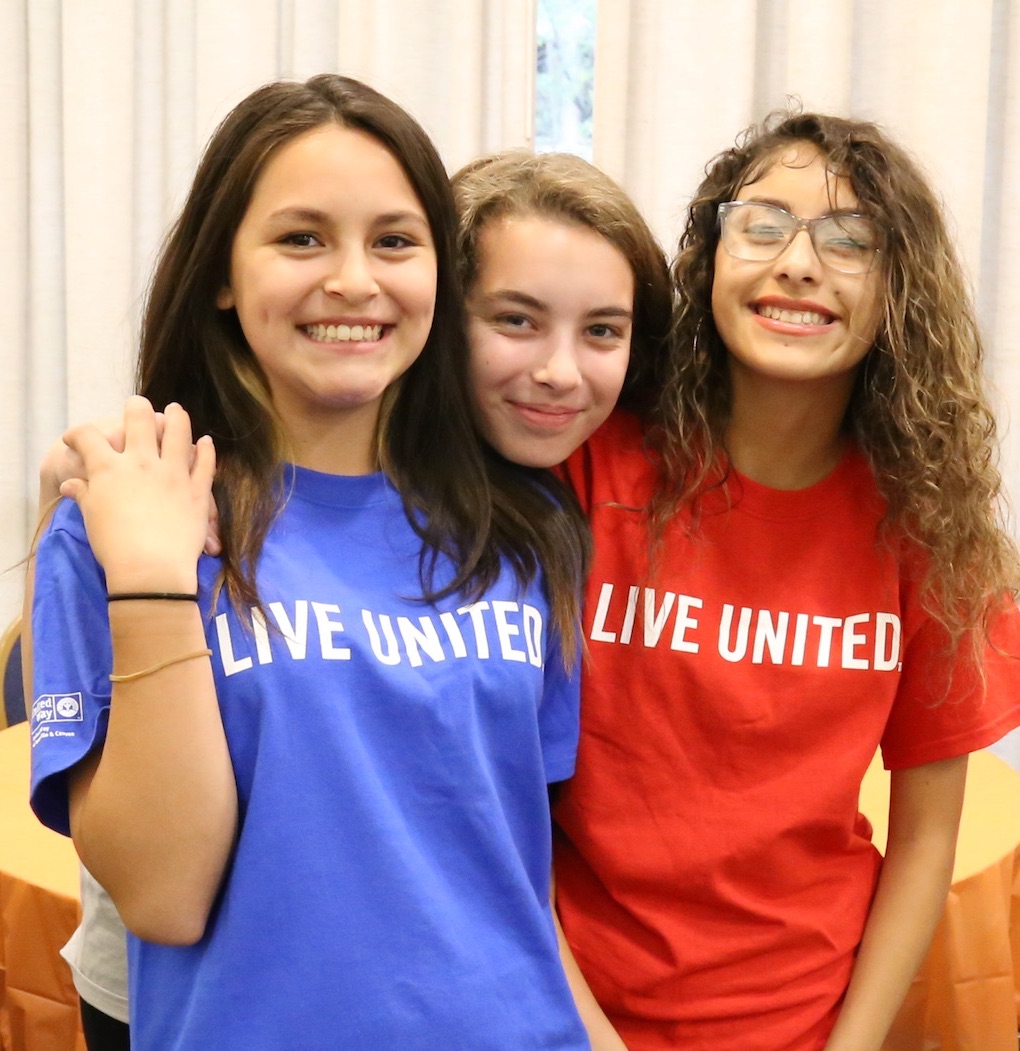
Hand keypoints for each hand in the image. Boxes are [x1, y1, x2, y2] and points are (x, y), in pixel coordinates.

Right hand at [61, 397, 216, 590]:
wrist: (151, 569)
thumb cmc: (114, 546)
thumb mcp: (92, 518)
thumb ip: (83, 496)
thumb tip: (70, 486)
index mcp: (109, 469)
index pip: (88, 438)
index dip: (78, 434)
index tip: (75, 438)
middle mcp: (142, 463)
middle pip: (138, 421)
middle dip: (135, 408)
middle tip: (137, 404)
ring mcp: (173, 473)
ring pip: (178, 434)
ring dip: (177, 418)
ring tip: (176, 409)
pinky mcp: (198, 490)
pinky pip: (205, 464)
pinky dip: (206, 451)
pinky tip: (206, 442)